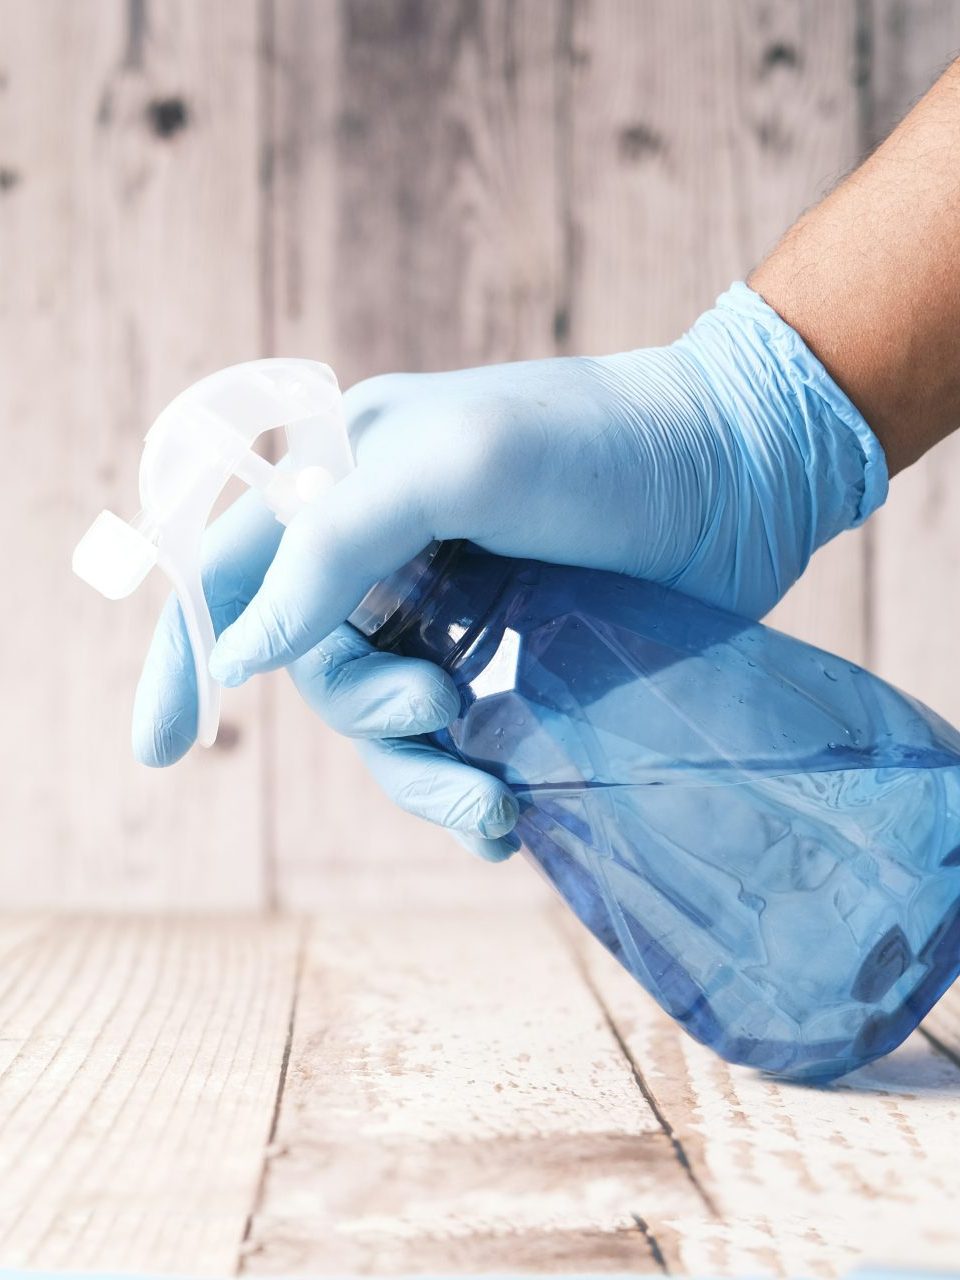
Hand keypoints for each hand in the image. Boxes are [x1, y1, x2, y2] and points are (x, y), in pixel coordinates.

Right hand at [133, 283, 885, 859]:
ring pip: (387, 720)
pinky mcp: (513, 654)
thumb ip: (328, 545)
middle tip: (445, 712)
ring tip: (496, 809)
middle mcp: (385, 544)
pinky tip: (506, 820)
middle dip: (371, 714)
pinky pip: (456, 740)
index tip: (160, 751)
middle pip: (318, 666)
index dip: (186, 657)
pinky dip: (467, 787)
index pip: (231, 569)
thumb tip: (238, 655)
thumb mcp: (453, 464)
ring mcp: (450, 604)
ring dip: (426, 776)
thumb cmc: (600, 448)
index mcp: (346, 476)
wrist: (744, 475)